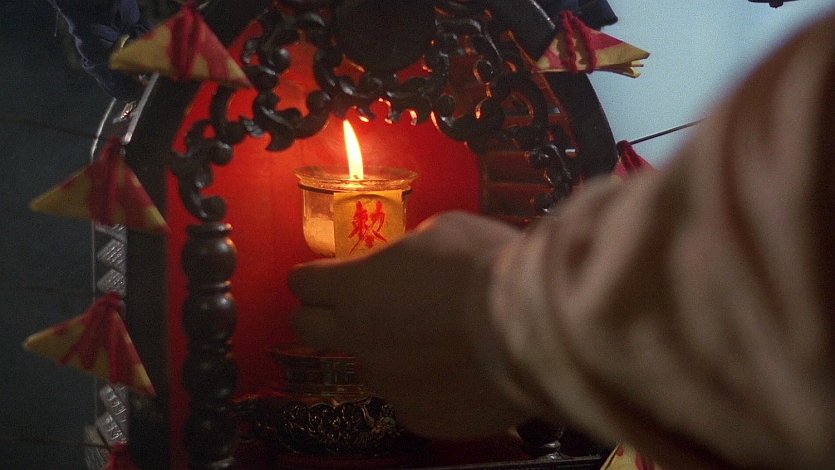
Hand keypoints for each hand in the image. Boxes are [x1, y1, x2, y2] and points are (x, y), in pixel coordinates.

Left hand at [289, 211, 530, 437]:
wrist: (533, 328)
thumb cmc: (488, 269)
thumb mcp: (444, 231)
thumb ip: (409, 250)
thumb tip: (409, 260)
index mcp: (355, 287)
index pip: (302, 282)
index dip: (315, 277)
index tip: (328, 275)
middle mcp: (358, 338)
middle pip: (307, 330)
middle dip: (319, 317)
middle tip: (352, 308)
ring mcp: (387, 381)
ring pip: (369, 365)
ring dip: (386, 351)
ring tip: (434, 339)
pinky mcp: (417, 415)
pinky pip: (409, 397)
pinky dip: (424, 383)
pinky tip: (457, 367)